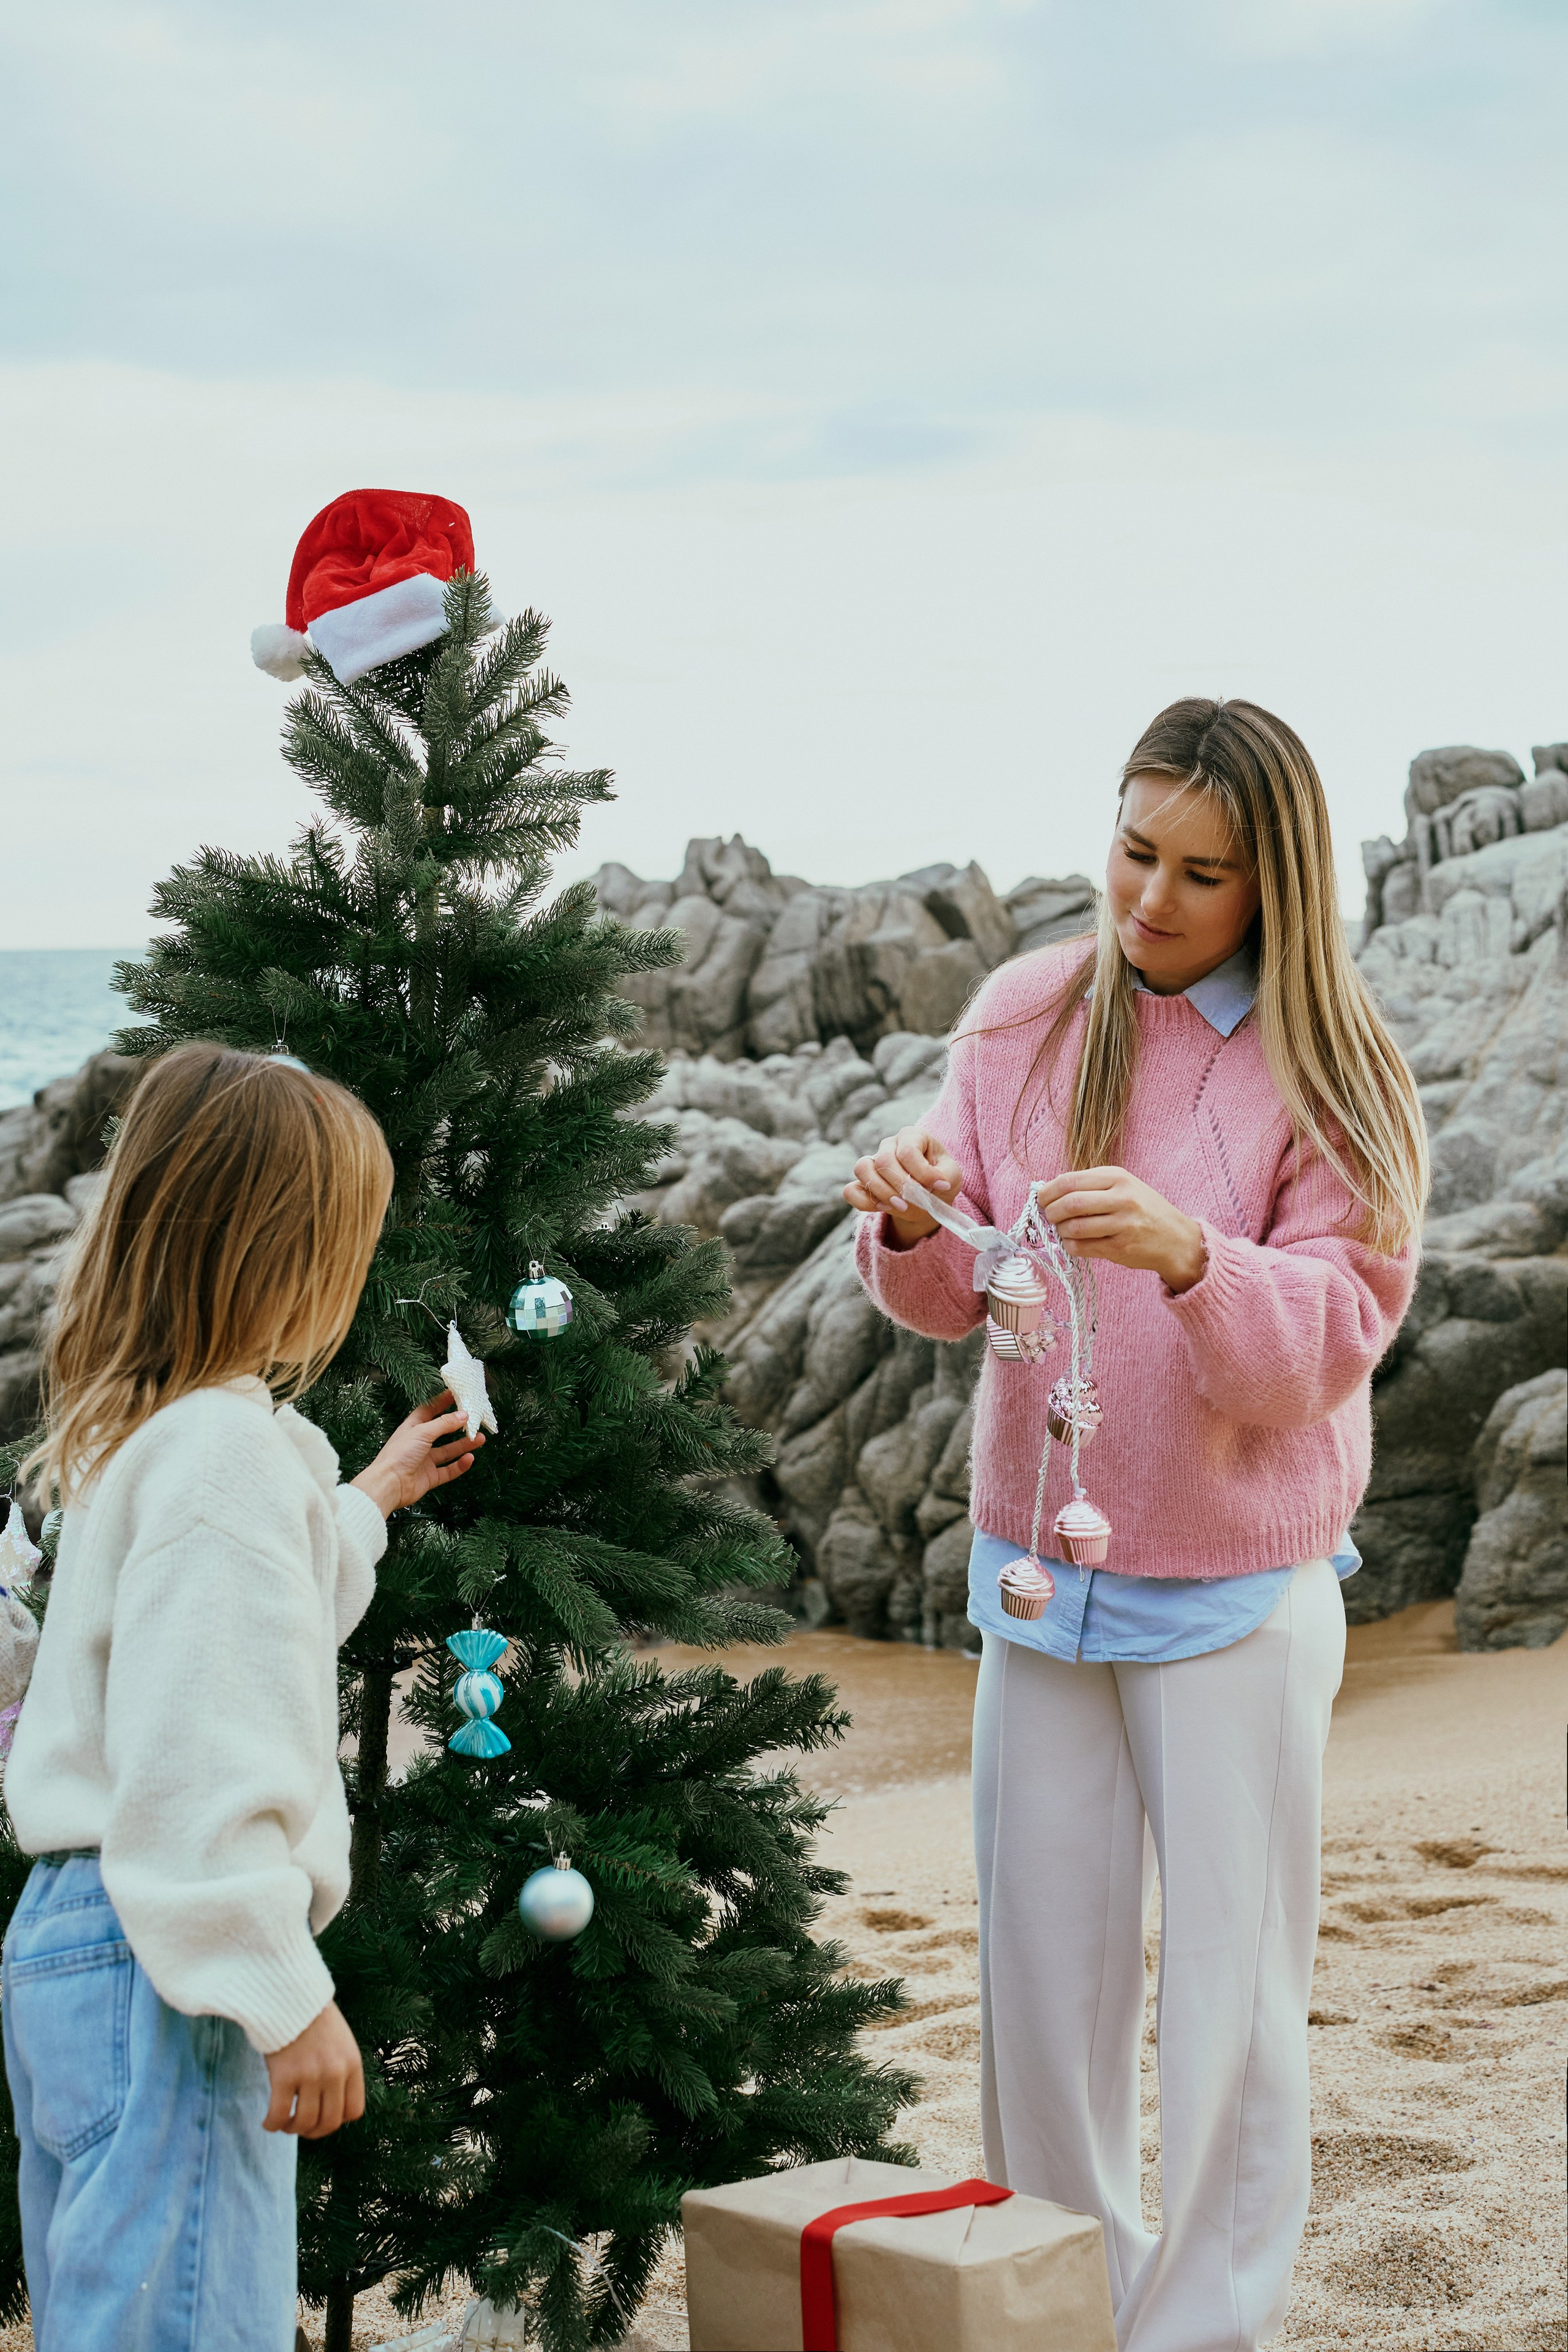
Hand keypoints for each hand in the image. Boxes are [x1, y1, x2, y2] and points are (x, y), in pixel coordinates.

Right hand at [263, 2000, 364, 2137]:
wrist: (291, 1994)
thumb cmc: (313, 2019)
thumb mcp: (341, 2042)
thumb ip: (341, 2070)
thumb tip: (332, 2105)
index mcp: (352, 2064)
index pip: (353, 2112)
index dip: (335, 2120)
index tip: (321, 2116)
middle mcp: (335, 2072)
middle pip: (328, 2123)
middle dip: (312, 2132)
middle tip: (299, 2126)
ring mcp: (310, 2075)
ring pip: (303, 2123)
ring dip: (291, 2129)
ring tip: (283, 2123)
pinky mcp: (284, 2075)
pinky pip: (279, 2114)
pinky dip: (272, 2124)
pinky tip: (267, 2122)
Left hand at [351, 1391, 484, 1517]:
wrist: (389, 1484)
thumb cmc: (399, 1454)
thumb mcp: (422, 1432)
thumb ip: (444, 1423)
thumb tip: (463, 1415)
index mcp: (412, 1428)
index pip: (429, 1410)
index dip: (442, 1402)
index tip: (456, 1395)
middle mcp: (419, 1443)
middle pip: (441, 1431)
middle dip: (457, 1425)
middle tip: (474, 1419)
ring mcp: (424, 1461)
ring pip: (448, 1451)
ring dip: (463, 1445)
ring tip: (480, 1438)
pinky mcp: (430, 1477)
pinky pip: (448, 1470)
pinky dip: (460, 1465)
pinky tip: (469, 1459)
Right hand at [844, 1127, 964, 1245]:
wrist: (930, 1196)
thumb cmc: (941, 1179)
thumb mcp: (952, 1176)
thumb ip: (945, 1177)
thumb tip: (936, 1183)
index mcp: (912, 1136)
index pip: (908, 1151)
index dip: (922, 1172)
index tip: (940, 1186)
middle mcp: (889, 1145)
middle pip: (884, 1160)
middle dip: (900, 1185)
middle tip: (915, 1202)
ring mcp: (872, 1161)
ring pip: (862, 1169)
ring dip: (881, 1192)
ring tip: (900, 1206)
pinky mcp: (862, 1182)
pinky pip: (850, 1190)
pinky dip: (864, 1202)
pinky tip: (883, 1208)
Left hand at [1035, 1166, 1207, 1292]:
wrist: (1176, 1238)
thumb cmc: (1143, 1209)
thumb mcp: (1123, 1186)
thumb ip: (1090, 1186)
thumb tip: (1048, 1192)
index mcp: (1117, 1177)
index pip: (1070, 1181)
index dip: (1048, 1191)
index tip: (1041, 1198)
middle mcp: (1121, 1198)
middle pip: (1069, 1204)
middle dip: (1051, 1212)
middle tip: (1049, 1216)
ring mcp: (1122, 1224)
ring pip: (1073, 1228)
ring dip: (1060, 1231)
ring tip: (1063, 1231)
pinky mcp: (1120, 1247)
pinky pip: (1082, 1247)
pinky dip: (1070, 1246)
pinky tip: (1074, 1243)